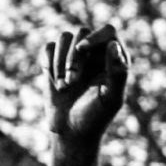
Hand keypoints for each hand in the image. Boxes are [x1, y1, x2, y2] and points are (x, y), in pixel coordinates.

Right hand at [47, 23, 128, 144]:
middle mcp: (95, 53)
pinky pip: (48, 47)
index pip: (108, 31)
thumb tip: (113, 45)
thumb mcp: (110, 98)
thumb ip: (117, 72)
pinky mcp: (55, 62)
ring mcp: (74, 56)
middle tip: (71, 83)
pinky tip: (52, 79)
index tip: (82, 49)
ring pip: (64, 38)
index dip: (94, 36)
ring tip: (63, 87)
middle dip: (73, 58)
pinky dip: (48, 62)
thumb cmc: (95, 118)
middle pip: (82, 33)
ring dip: (60, 62)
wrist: (71, 134)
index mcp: (114, 59)